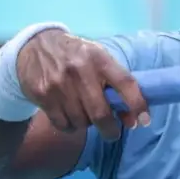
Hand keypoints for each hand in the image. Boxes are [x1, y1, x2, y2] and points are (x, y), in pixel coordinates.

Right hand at [15, 29, 148, 139]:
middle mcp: (80, 70)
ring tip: (85, 115)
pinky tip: (69, 116)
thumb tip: (131, 118)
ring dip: (87, 125)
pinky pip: (63, 124)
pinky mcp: (43, 94)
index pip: (126, 83)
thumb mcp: (98, 59)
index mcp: (100, 58)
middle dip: (110, 130)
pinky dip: (70, 126)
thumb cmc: (76, 55)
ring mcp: (59, 84)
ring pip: (81, 122)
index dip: (138, 104)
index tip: (144, 120)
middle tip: (112, 133)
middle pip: (101, 113)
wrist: (35, 45)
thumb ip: (115, 84)